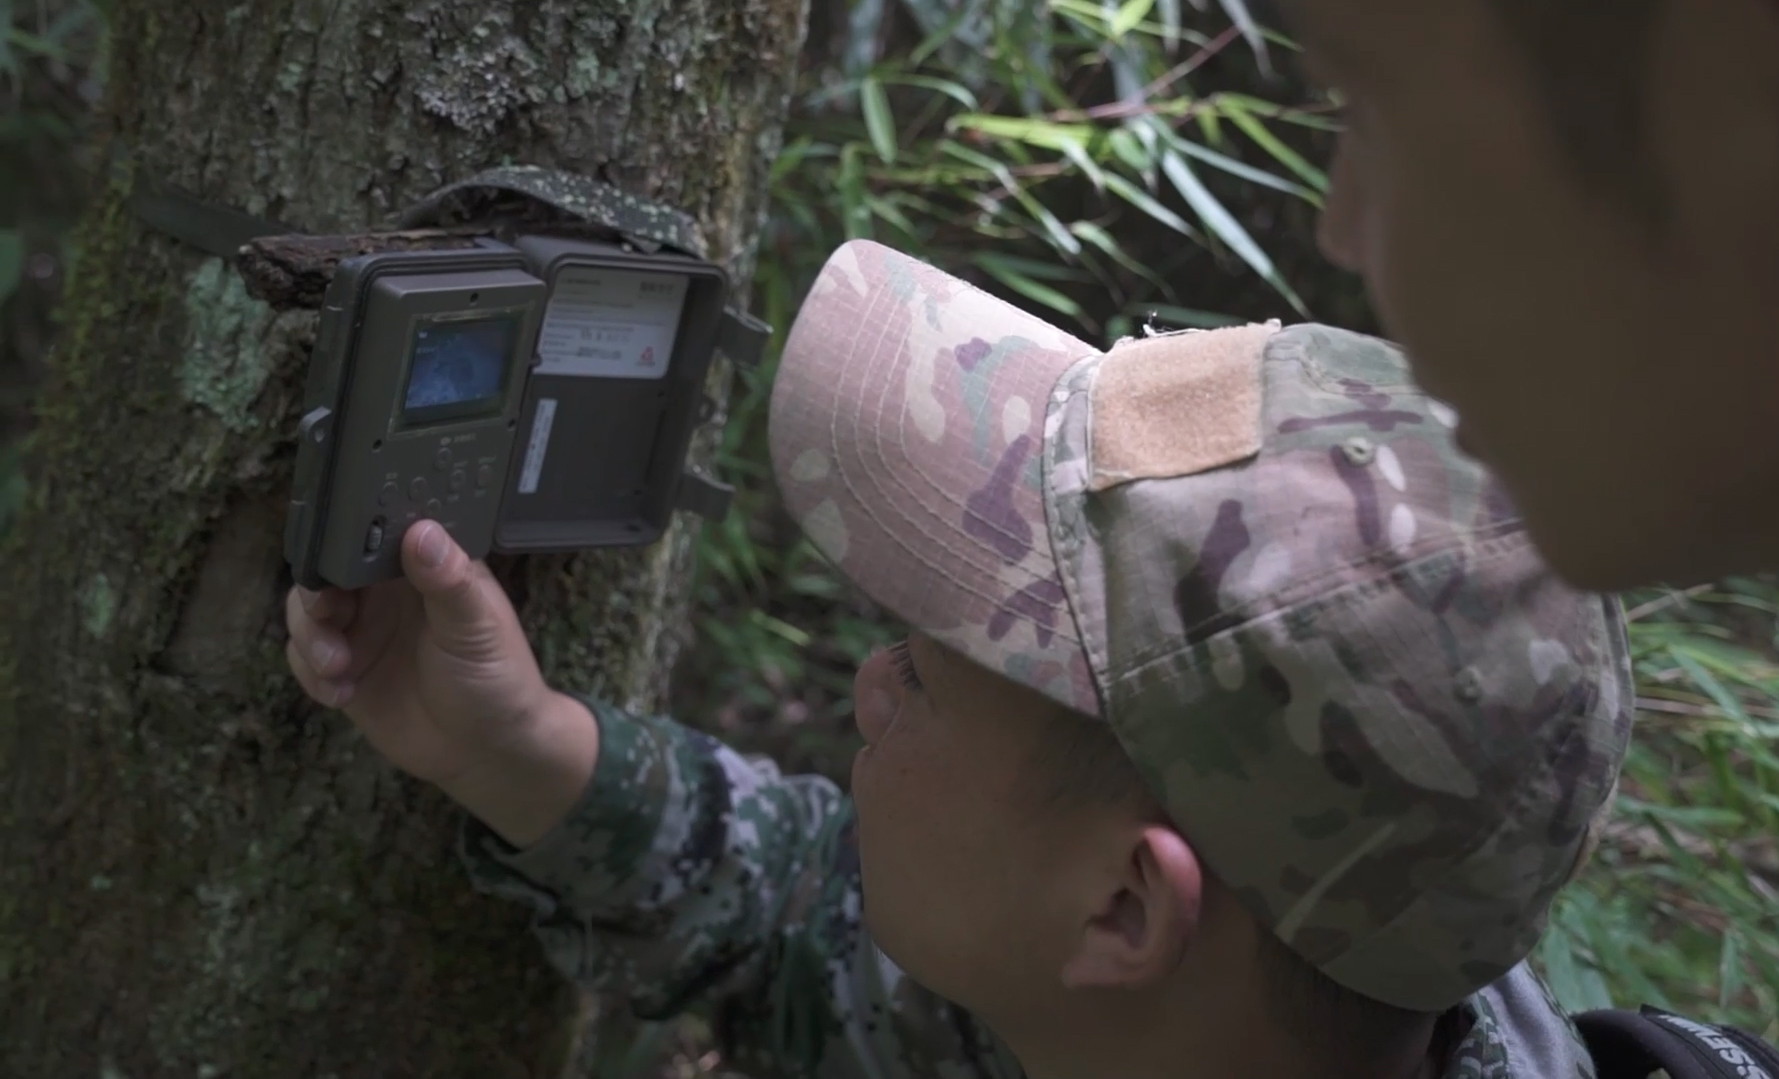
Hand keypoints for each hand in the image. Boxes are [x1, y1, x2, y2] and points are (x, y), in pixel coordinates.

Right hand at [285, 521, 597, 845]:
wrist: (486, 750)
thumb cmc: (497, 678)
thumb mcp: (477, 627)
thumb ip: (448, 581)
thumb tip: (422, 532)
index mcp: (425, 567)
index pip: (377, 532)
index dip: (349, 535)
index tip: (334, 549)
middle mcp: (387, 592)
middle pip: (328, 569)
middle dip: (317, 590)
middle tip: (326, 612)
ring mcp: (363, 629)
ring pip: (307, 612)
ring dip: (310, 635)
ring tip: (337, 665)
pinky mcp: (344, 669)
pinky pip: (304, 658)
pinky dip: (310, 673)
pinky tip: (342, 694)